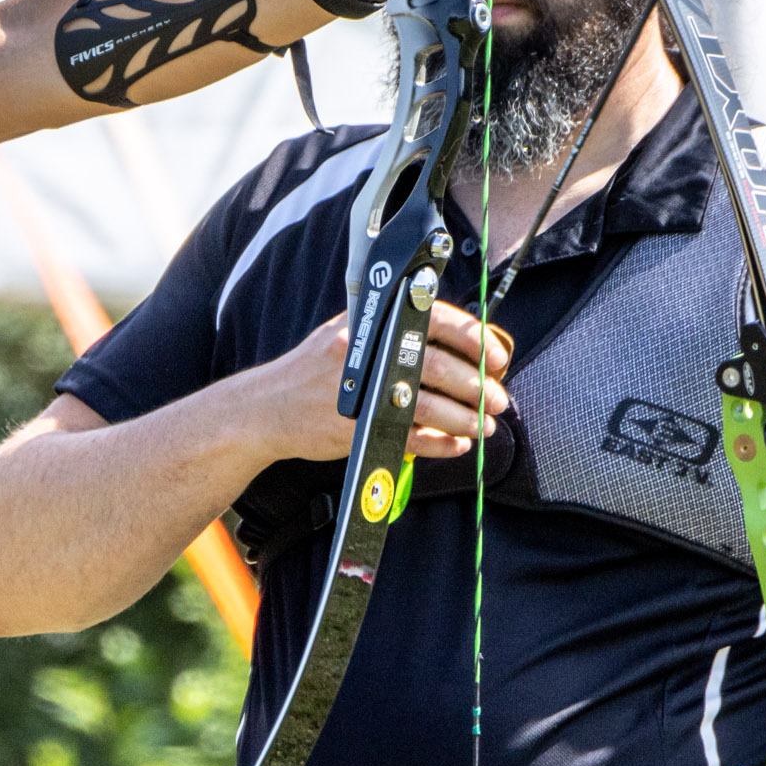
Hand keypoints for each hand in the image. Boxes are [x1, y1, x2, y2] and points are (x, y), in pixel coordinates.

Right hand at [235, 302, 512, 466]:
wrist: (266, 407)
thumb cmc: (314, 368)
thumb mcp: (348, 331)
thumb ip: (396, 329)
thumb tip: (458, 340)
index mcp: (372, 321)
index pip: (437, 320)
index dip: (476, 339)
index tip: (498, 358)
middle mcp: (368, 351)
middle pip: (440, 367)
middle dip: (479, 386)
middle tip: (499, 400)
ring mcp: (361, 391)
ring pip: (431, 407)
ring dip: (467, 419)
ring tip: (485, 426)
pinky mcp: (356, 429)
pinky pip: (411, 439)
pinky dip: (441, 445)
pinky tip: (456, 445)